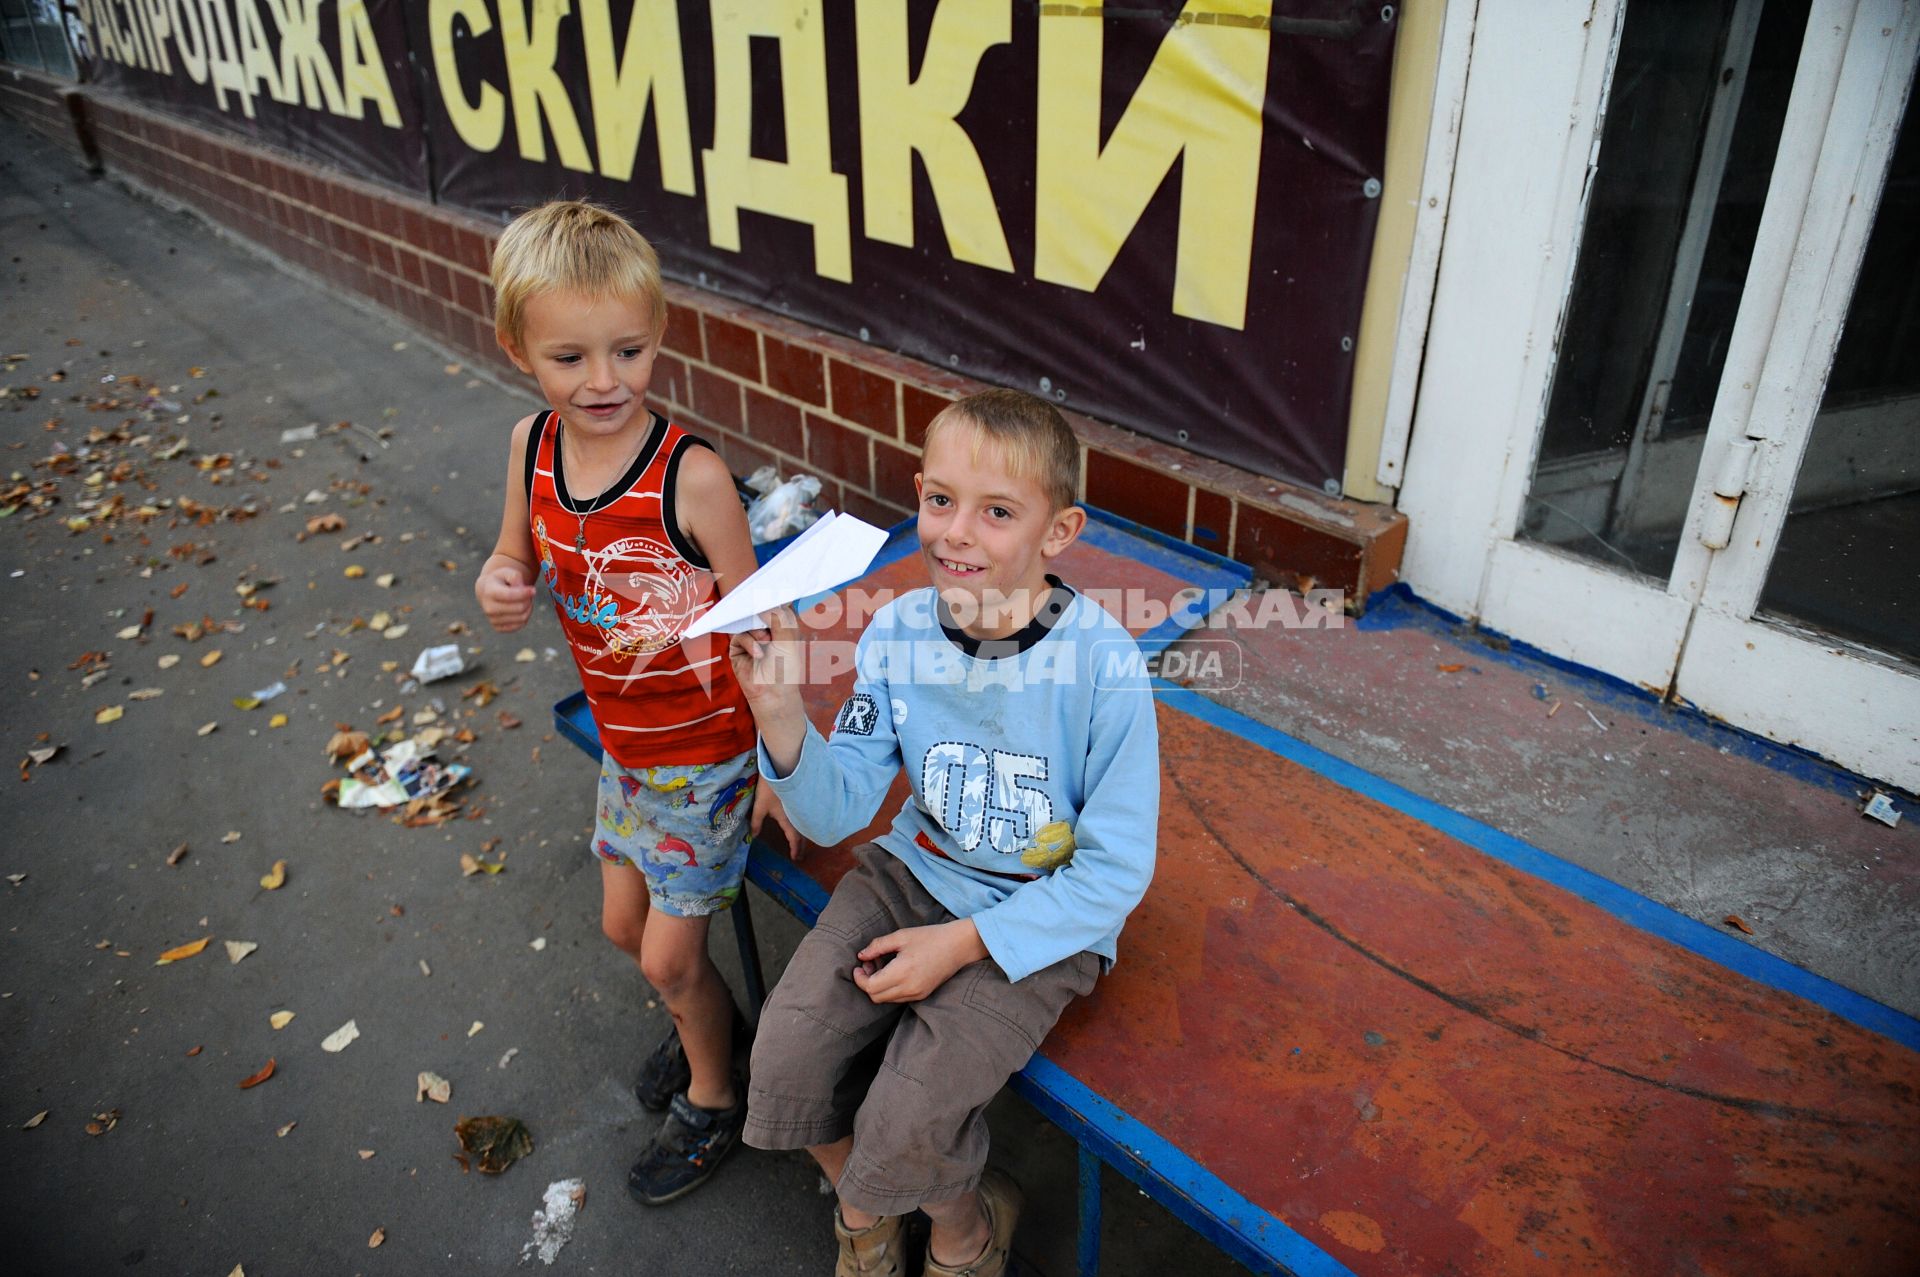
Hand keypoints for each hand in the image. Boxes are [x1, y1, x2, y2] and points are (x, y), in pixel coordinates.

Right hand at [476, 559, 536, 631]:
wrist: (487, 592)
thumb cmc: (501, 580)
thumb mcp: (507, 572)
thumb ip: (516, 577)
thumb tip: (526, 591)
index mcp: (489, 592)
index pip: (510, 595)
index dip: (525, 593)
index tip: (533, 589)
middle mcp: (489, 608)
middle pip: (520, 608)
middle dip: (528, 599)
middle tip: (528, 594)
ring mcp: (493, 620)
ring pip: (522, 617)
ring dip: (528, 608)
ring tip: (524, 600)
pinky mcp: (498, 628)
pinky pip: (520, 625)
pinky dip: (525, 616)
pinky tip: (520, 608)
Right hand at [727, 605, 804, 709]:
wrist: (773, 693)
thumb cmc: (785, 668)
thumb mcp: (788, 640)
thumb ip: (779, 618)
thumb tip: (765, 603)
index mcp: (782, 625)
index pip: (777, 604)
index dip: (774, 598)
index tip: (771, 591)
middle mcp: (766, 628)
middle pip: (760, 610)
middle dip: (764, 612)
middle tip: (767, 613)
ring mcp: (751, 636)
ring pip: (749, 622)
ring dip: (758, 632)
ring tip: (767, 643)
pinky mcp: (738, 646)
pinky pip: (740, 635)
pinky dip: (749, 643)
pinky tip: (757, 654)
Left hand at [750, 781, 804, 860]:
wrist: (781, 768)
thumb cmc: (769, 789)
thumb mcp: (759, 807)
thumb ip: (756, 822)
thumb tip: (754, 836)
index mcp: (788, 820)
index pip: (794, 839)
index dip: (795, 849)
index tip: (794, 858)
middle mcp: (797, 816)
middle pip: (802, 834)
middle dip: (801, 846)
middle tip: (799, 855)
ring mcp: (799, 808)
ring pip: (804, 826)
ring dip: (803, 836)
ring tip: (800, 842)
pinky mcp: (799, 801)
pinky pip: (804, 818)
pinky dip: (803, 826)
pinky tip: (800, 824)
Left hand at [852, 921, 988, 1003]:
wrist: (958, 946)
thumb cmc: (929, 937)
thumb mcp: (901, 936)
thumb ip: (878, 946)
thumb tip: (861, 955)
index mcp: (902, 972)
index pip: (871, 987)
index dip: (860, 978)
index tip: (859, 966)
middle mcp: (909, 988)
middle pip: (876, 997)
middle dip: (867, 983)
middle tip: (869, 964)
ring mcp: (916, 994)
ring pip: (886, 999)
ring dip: (878, 987)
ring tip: (881, 966)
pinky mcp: (922, 995)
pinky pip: (898, 998)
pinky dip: (890, 989)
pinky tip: (893, 972)